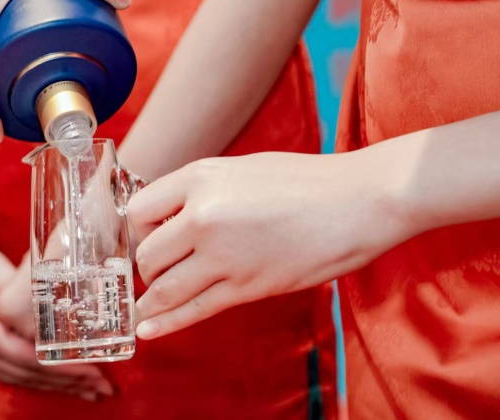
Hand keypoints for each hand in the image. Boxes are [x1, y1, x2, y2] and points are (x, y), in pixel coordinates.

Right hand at [0, 254, 113, 398]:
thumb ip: (29, 295)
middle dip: (69, 384)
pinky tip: (55, 379)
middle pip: (29, 377)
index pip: (33, 362)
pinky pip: (9, 369)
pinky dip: (36, 376)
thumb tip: (68, 304)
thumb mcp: (0, 274)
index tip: (97, 373)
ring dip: (55, 386)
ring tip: (89, 391)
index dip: (67, 370)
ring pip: (20, 378)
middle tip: (105, 389)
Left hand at [126, 151, 402, 339]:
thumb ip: (201, 191)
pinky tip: (149, 329)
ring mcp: (225, 254)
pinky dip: (166, 323)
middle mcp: (204, 215)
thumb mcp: (240, 170)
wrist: (360, 201)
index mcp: (200, 178)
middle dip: (147, 268)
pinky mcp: (248, 286)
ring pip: (166, 287)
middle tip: (156, 272)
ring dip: (152, 300)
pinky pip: (195, 309)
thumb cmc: (304, 181)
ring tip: (143, 310)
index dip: (139, 229)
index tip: (148, 239)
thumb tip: (168, 216)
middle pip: (147, 254)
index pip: (139, 211)